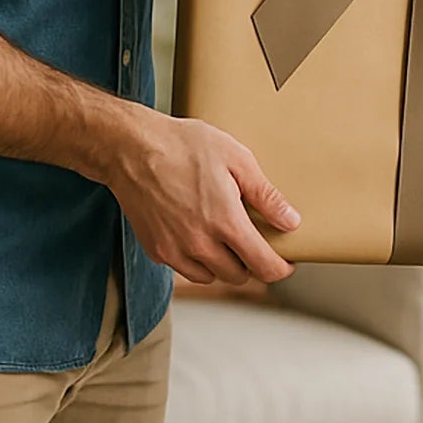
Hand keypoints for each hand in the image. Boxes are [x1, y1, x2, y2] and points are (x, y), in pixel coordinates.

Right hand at [109, 110, 300, 286]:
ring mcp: (176, 251)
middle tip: (253, 239)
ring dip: (224, 264)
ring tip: (224, 235)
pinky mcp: (157, 250)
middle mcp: (201, 244)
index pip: (263, 265)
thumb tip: (290, 221)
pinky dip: (198, 260)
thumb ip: (266, 195)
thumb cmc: (183, 146)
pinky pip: (186, 269)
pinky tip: (198, 233)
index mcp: (226, 222)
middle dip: (252, 262)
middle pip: (239, 275)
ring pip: (212, 276)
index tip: (285, 262)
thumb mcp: (236, 159)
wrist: (132, 149)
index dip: (279, 268)